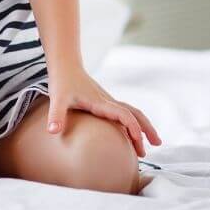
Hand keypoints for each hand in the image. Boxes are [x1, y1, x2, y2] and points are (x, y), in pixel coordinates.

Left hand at [46, 64, 162, 156]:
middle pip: (134, 113)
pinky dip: (133, 123)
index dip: (133, 127)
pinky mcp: (104, 101)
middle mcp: (108, 101)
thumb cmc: (61, 81)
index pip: (123, 114)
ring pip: (132, 112)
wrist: (65, 64)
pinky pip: (124, 112)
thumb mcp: (57, 99)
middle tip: (157, 144)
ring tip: (152, 143)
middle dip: (146, 128)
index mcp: (100, 102)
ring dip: (143, 126)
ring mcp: (107, 101)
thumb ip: (56, 115)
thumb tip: (52, 132)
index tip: (140, 141)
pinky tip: (132, 134)